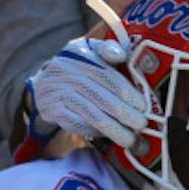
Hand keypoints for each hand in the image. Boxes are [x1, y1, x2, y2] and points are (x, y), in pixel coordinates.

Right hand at [26, 38, 148, 149]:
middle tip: (143, 126)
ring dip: (116, 131)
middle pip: (106, 101)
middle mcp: (70, 75)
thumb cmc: (77, 65)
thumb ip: (107, 49)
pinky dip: (95, 132)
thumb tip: (120, 54)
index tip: (145, 108)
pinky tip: (108, 136)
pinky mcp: (51, 110)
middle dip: (128, 117)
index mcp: (84, 58)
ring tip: (132, 141)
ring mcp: (60, 93)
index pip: (112, 80)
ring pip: (94, 117)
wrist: (43, 82)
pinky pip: (78, 125)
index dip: (131, 96)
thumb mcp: (89, 49)